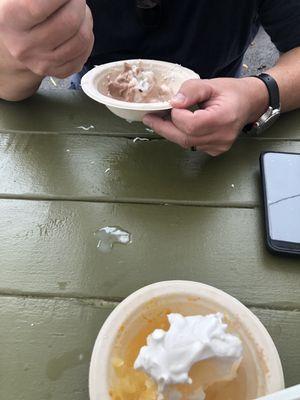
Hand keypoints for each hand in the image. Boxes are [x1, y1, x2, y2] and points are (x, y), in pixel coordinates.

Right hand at [0, 0, 93, 78]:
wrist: (20, 38)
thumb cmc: (23, 10)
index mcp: (10, 20)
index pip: (39, 6)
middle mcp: (25, 46)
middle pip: (69, 22)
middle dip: (78, 4)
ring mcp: (43, 63)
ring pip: (82, 38)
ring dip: (86, 19)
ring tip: (78, 10)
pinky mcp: (58, 72)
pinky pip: (85, 53)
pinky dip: (88, 37)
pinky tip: (79, 28)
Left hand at [143, 77, 268, 155]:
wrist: (248, 103)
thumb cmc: (230, 92)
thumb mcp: (210, 84)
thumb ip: (191, 90)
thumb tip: (173, 102)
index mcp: (223, 118)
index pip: (191, 125)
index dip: (177, 116)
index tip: (173, 104)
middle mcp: (222, 137)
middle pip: (185, 138)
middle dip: (164, 128)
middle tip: (150, 118)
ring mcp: (219, 146)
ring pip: (186, 143)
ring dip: (171, 132)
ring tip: (161, 120)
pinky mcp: (215, 150)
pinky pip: (192, 145)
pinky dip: (182, 136)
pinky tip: (179, 126)